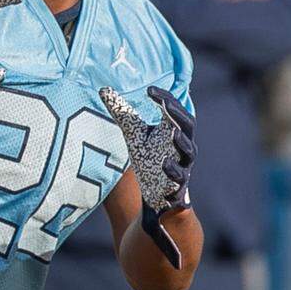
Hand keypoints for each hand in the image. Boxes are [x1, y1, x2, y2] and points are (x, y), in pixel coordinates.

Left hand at [99, 86, 195, 267]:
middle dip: (178, 115)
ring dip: (180, 144)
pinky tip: (164, 166)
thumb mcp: (134, 135)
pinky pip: (179, 182)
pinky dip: (173, 175)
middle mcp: (182, 149)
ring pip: (187, 155)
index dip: (166, 99)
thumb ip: (122, 113)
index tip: (150, 90)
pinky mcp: (178, 191)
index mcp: (175, 133)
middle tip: (166, 104)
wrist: (157, 200)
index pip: (175, 111)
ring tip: (172, 133)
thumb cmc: (149, 161)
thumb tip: (103, 89)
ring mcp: (182, 170)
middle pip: (187, 128)